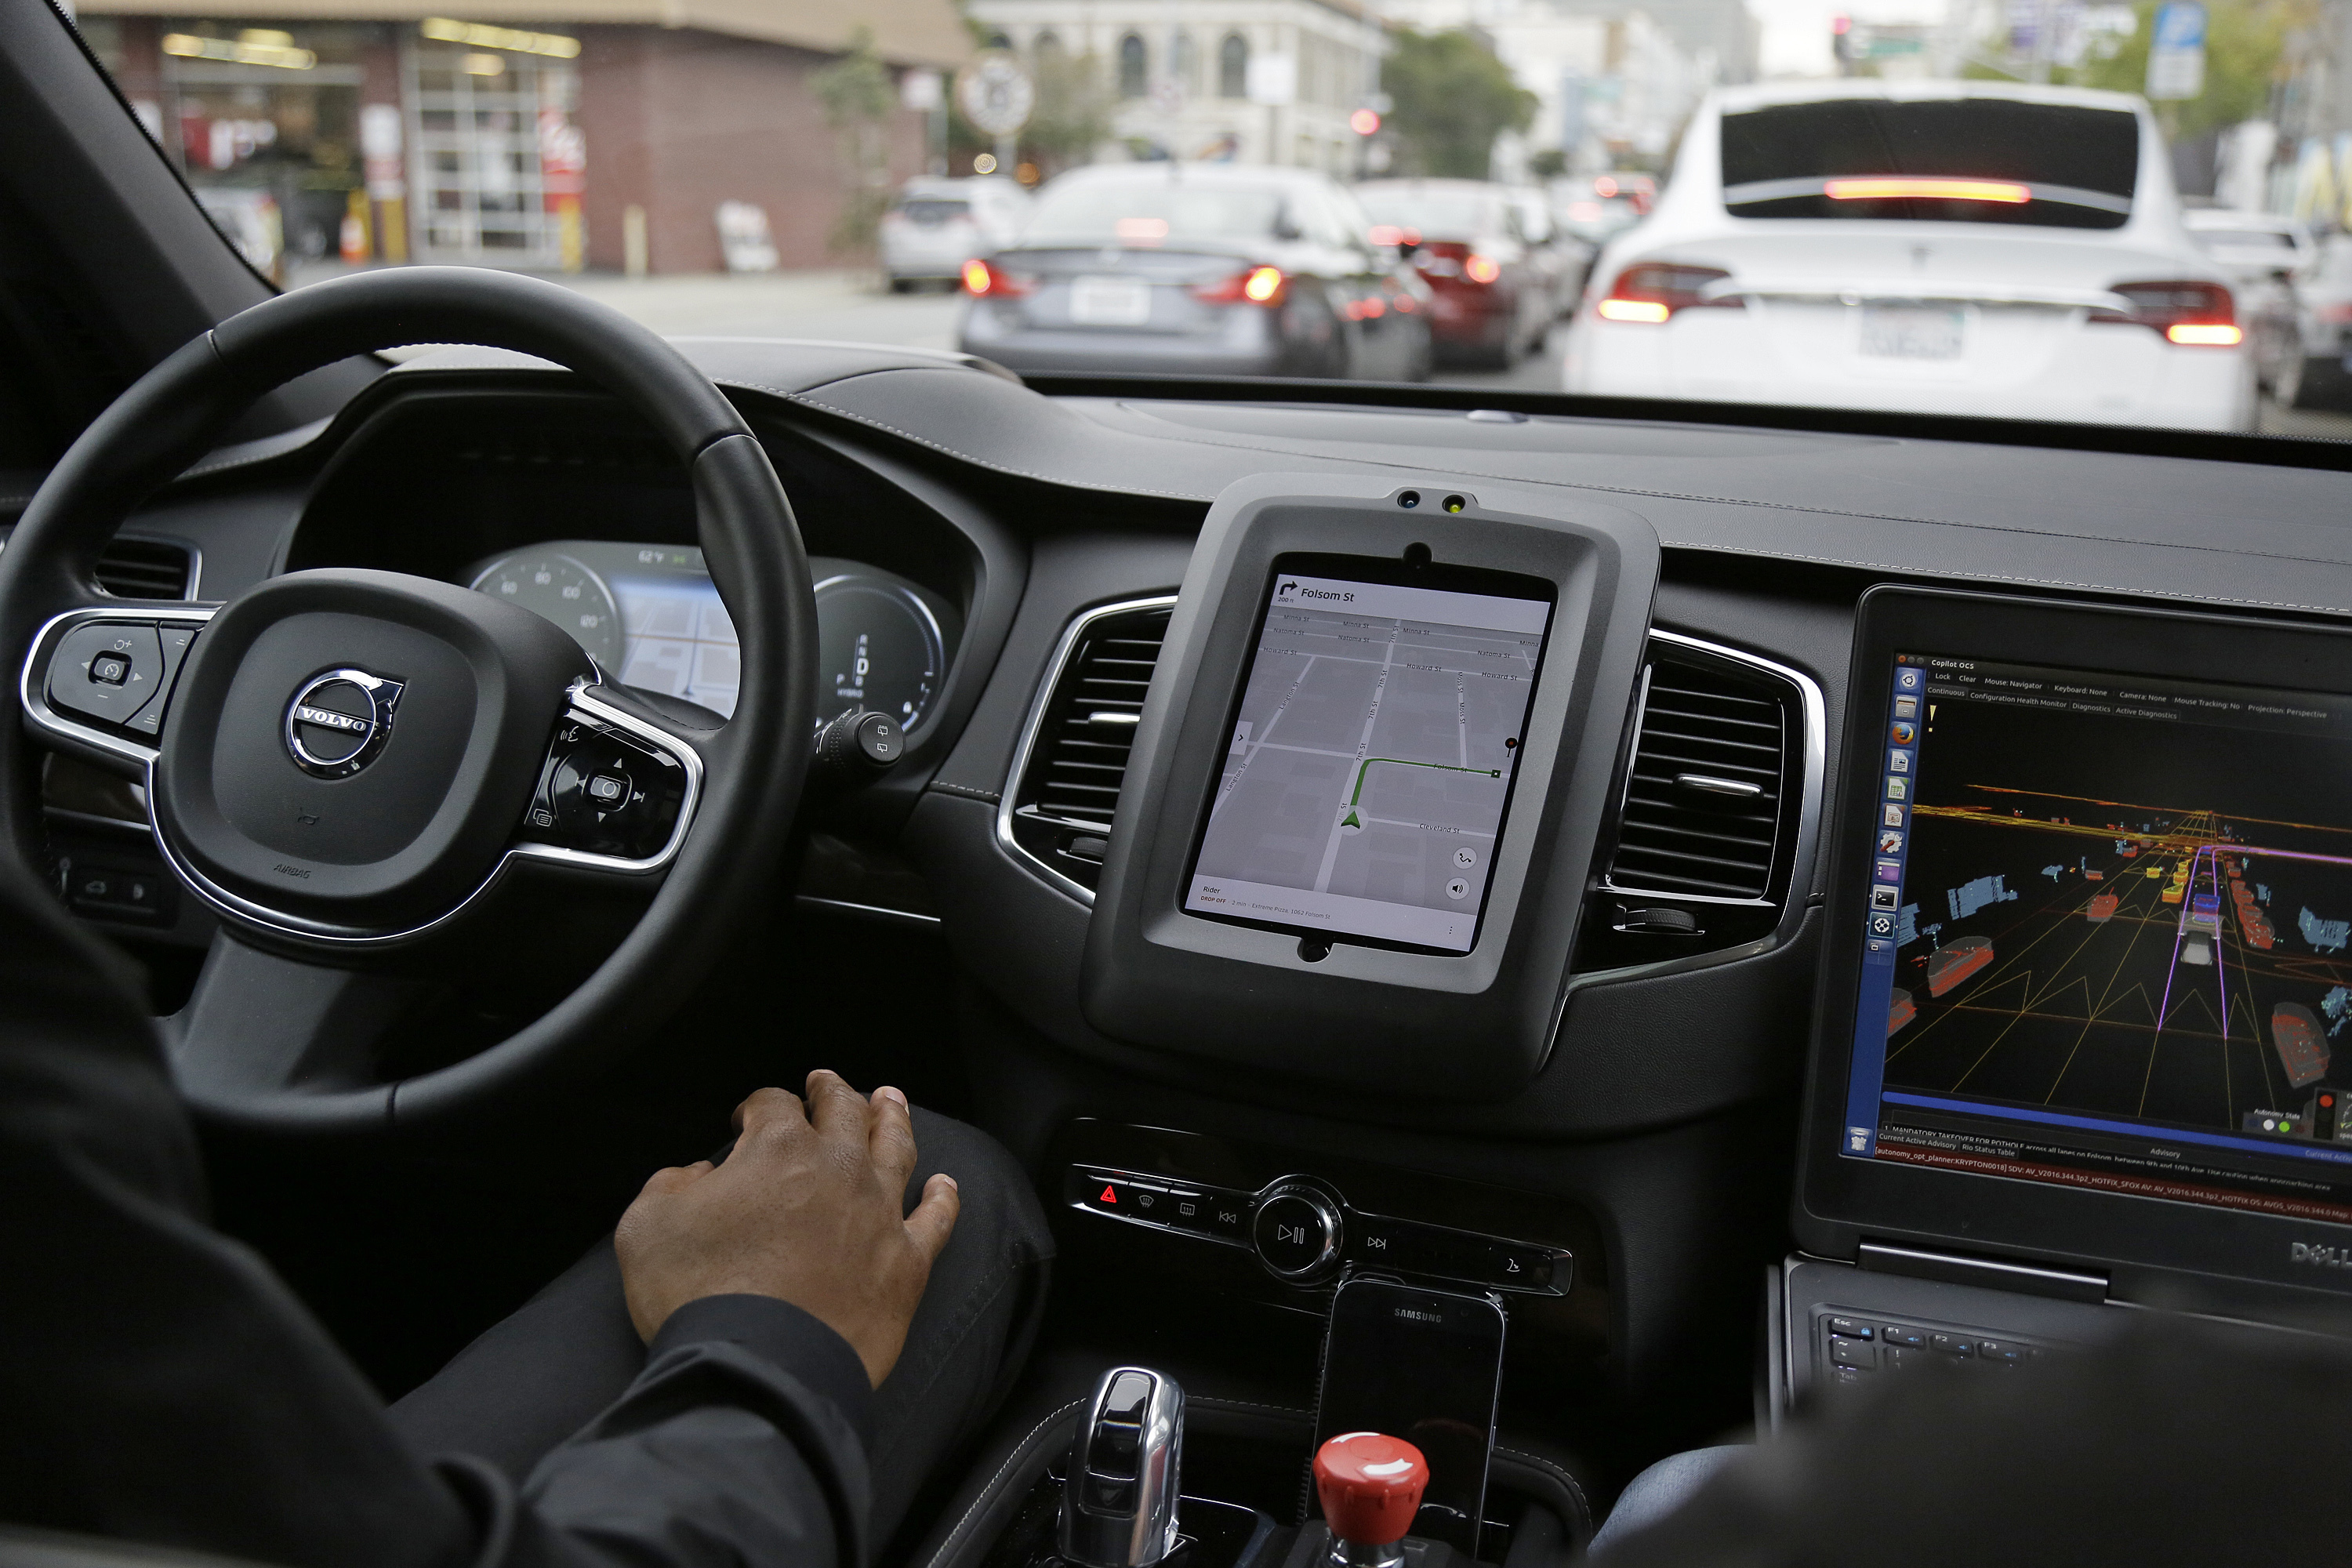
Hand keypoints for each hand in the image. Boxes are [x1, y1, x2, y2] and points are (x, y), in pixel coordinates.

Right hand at [613, 1070, 960, 1386]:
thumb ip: (670, 1185)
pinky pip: (935, 1220)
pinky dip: (942, 1199)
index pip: (773, 1104)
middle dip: (832, 1092)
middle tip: (827, 1082)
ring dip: (892, 1119)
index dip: (757, 1106)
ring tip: (890, 1101)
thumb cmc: (695, 1295)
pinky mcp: (907, 1263)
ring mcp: (880, 1213)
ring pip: (895, 1148)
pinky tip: (945, 1185)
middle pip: (843, 1111)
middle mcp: (839, 1168)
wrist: (758, 1368)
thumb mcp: (646, 1226)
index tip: (746, 1119)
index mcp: (778, 1148)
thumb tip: (698, 1175)